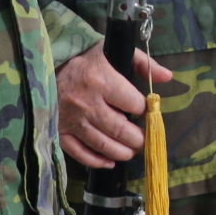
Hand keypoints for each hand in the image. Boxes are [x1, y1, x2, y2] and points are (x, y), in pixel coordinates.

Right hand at [55, 43, 172, 168]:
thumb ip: (142, 64)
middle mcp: (87, 103)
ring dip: (122, 152)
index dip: (145, 110)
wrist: (47, 68)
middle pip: (120, 129)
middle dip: (137, 139)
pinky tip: (110, 162)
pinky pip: (81, 153)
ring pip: (103, 145)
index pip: (134, 104)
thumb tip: (167, 77)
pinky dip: (98, 161)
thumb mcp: (114, 53)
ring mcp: (73, 120)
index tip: (146, 112)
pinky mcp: (61, 131)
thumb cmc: (85, 61)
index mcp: (102, 81)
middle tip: (143, 139)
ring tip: (131, 151)